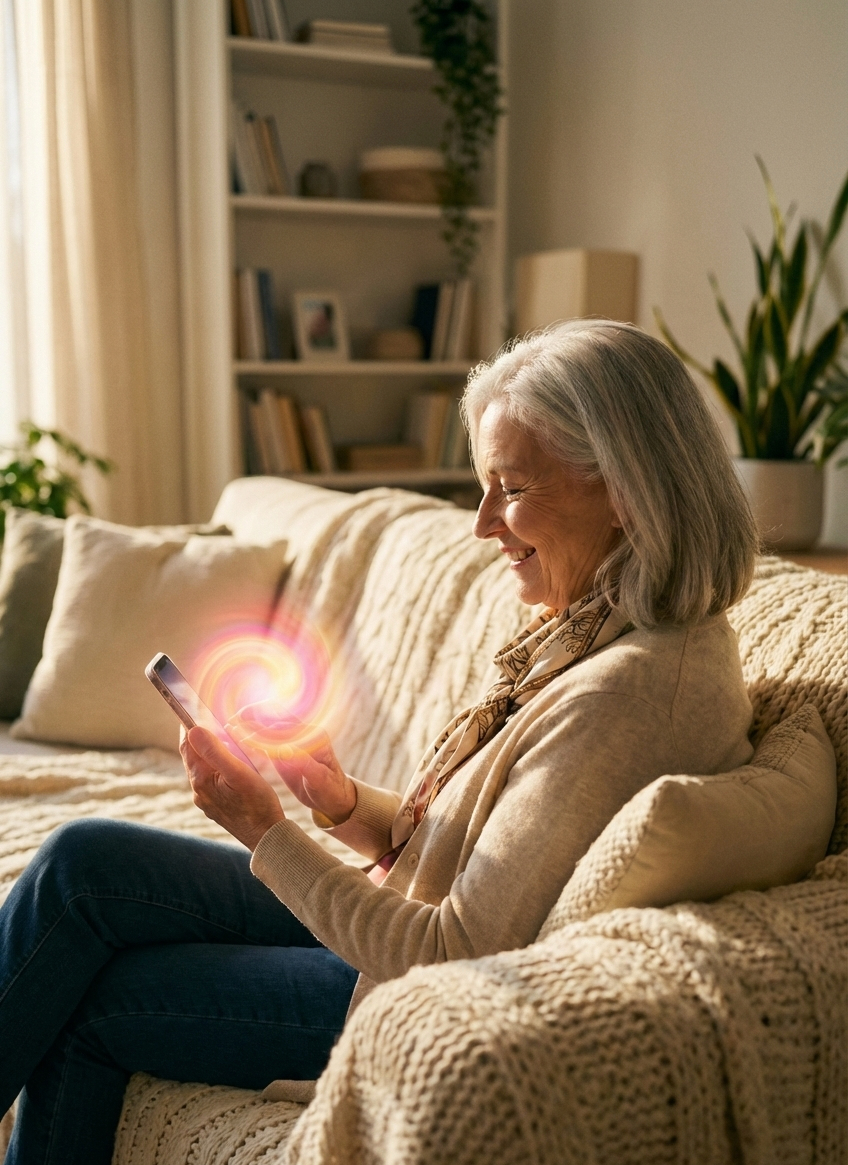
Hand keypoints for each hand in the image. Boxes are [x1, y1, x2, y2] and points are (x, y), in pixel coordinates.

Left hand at [180, 725, 284, 850]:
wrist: (267, 838)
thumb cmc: (258, 805)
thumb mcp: (240, 773)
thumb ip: (216, 751)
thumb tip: (194, 730)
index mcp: (201, 780)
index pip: (187, 745)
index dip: (187, 725)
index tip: (190, 708)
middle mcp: (199, 791)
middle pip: (192, 757)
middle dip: (197, 738)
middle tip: (207, 718)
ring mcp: (207, 800)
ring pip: (201, 769)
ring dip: (207, 753)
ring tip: (220, 738)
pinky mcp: (216, 806)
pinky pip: (210, 780)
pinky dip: (215, 767)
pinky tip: (228, 764)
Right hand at [228, 702, 355, 825]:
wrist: (334, 798)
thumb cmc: (331, 791)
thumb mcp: (320, 780)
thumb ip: (305, 765)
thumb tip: (285, 750)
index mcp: (314, 737)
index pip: (285, 727)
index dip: (263, 730)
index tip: (245, 735)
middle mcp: (304, 734)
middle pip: (275, 718)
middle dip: (253, 718)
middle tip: (232, 722)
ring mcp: (294, 740)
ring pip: (268, 726)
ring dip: (250, 724)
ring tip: (230, 726)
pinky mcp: (286, 749)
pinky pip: (267, 739)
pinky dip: (252, 737)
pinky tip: (237, 738)